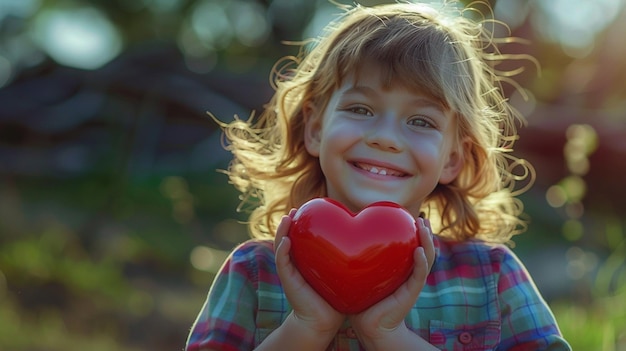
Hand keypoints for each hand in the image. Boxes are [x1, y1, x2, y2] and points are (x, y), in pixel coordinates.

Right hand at [274, 209, 344, 335]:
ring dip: (283, 230)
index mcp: (309, 258)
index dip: (306, 222)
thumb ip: (350, 256)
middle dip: (292, 221)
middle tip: (299, 208)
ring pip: (282, 245)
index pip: (304, 236)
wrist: (322, 322)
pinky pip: (282, 261)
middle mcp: (297, 261)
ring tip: (289, 217)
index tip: (313, 207)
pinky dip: (282, 250)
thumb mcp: (344, 272)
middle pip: (290, 236)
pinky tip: (287, 240)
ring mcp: (290, 269)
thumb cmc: (337, 298)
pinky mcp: (287, 279)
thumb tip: (370, 238)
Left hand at [348, 217, 435, 347]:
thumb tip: (342, 235)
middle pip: (423, 247)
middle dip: (424, 231)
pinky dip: (421, 262)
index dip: (412, 230)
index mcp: (399, 267)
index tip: (408, 214)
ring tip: (423, 226)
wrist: (369, 326)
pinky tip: (418, 250)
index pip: (410, 244)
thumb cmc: (361, 300)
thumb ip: (358, 256)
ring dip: (427, 241)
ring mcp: (412, 281)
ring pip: (426, 257)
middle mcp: (409, 272)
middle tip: (420, 217)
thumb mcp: (361, 273)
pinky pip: (419, 274)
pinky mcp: (412, 292)